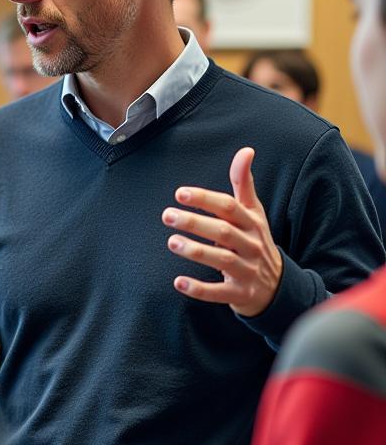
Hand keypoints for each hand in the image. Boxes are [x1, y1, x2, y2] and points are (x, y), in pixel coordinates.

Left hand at [163, 146, 282, 316]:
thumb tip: (246, 150)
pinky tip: (178, 282)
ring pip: (222, 260)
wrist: (277, 286)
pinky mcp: (240, 294)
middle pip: (223, 231)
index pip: (229, 207)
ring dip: (196, 250)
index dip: (205, 199)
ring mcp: (247, 271)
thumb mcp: (253, 213)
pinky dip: (199, 289)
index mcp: (252, 223)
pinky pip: (219, 292)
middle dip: (195, 222)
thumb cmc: (255, 241)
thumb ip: (244, 183)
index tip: (179, 193)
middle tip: (167, 215)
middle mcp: (251, 245)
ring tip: (171, 242)